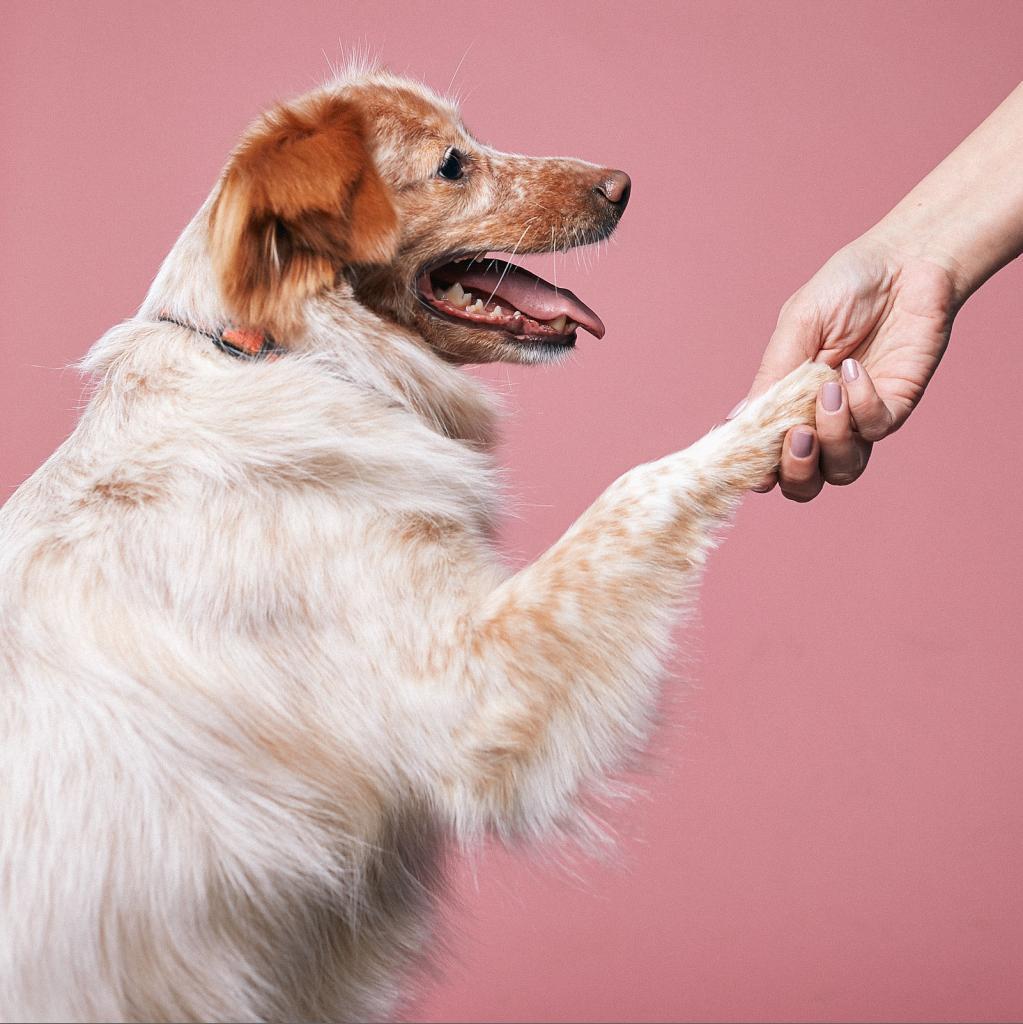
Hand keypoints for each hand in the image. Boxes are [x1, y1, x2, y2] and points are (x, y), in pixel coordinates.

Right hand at [742, 234, 957, 500]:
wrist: (906, 261)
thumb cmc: (845, 287)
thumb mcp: (796, 326)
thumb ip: (771, 375)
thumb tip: (736, 422)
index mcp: (785, 404)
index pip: (765, 457)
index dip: (755, 468)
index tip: (744, 456)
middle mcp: (820, 420)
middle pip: (804, 483)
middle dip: (795, 471)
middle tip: (795, 436)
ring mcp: (858, 418)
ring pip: (841, 469)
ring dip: (830, 442)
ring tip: (826, 397)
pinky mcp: (895, 407)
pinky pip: (875, 429)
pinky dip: (860, 405)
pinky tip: (853, 370)